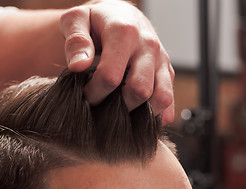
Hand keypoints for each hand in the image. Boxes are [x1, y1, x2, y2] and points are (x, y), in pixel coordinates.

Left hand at [60, 0, 174, 124]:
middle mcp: (148, 46)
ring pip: (161, 98)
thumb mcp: (77, 20)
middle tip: (102, 104)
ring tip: (119, 111)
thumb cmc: (96, 21)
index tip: (85, 94)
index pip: (111, 76)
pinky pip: (169, 100)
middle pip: (139, 90)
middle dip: (117, 106)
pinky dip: (157, 114)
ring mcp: (161, 60)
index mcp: (125, 32)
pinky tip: (138, 115)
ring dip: (139, 112)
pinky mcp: (167, 72)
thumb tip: (78, 66)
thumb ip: (75, 41)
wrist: (121, 16)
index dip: (94, 93)